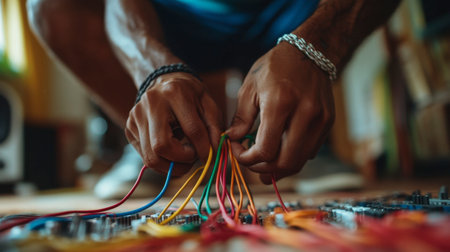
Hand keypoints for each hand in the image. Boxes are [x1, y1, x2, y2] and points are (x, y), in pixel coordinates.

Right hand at [126, 72, 222, 175]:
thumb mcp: (209, 105)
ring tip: (184, 159)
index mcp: (174, 92)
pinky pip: (144, 157)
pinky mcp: (129, 128)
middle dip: (181, 161)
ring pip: (150, 157)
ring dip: (171, 166)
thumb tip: (214, 154)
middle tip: (193, 159)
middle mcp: (151, 103)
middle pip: (161, 147)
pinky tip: (172, 153)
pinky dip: (161, 162)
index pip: (191, 130)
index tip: (209, 157)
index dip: (203, 149)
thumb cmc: (190, 95)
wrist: (164, 81)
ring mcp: (136, 116)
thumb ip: (214, 129)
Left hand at [226, 43, 334, 183]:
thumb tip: (232, 140)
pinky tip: (280, 148)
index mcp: (280, 103)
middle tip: (251, 162)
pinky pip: (309, 152)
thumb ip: (241, 118)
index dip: (247, 158)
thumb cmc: (275, 67)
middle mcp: (305, 114)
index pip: (265, 150)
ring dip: (278, 168)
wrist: (310, 52)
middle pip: (285, 163)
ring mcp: (320, 120)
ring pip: (299, 162)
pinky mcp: (328, 123)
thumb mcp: (250, 87)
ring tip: (263, 163)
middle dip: (263, 169)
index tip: (238, 150)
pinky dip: (292, 156)